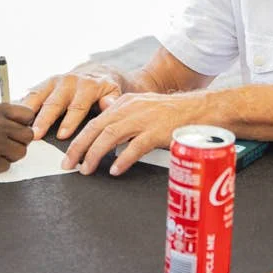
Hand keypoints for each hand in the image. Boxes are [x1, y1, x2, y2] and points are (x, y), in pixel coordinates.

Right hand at [22, 68, 124, 140]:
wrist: (98, 72)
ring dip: (28, 112)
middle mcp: (69, 81)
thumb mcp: (115, 92)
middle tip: (35, 135)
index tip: (61, 135)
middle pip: (54, 102)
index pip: (77, 105)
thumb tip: (109, 104)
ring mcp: (54, 81)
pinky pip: (30, 93)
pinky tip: (11, 116)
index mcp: (87, 86)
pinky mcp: (44, 84)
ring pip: (38, 96)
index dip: (69, 121)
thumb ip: (112, 100)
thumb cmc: (106, 89)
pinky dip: (21, 105)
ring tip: (18, 125)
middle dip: (44, 120)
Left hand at [61, 91, 208, 175]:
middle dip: (79, 147)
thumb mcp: (144, 108)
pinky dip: (123, 159)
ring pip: (110, 135)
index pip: (95, 121)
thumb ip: (124, 116)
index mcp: (126, 103)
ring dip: (94, 154)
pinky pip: (136, 146)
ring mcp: (145, 119)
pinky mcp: (158, 131)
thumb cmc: (175, 113)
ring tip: (86, 169)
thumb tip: (105, 128)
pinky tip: (115, 170)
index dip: (79, 138)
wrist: (202, 109)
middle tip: (69, 165)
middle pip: (97, 128)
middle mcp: (132, 108)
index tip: (69, 154)